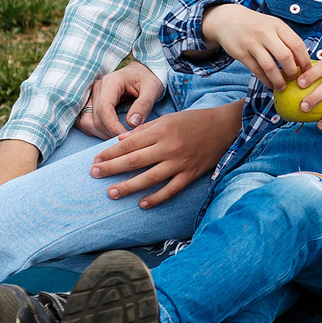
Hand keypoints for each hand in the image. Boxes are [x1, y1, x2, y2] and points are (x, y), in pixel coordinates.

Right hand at [75, 60, 166, 138]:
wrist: (141, 72)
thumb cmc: (148, 79)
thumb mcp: (153, 89)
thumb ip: (144, 105)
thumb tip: (132, 123)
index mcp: (112, 82)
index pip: (104, 108)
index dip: (113, 126)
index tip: (126, 135)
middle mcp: (97, 88)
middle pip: (95, 118)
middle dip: (109, 132)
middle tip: (126, 138)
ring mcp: (92, 95)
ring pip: (86, 121)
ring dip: (100, 133)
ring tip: (118, 136)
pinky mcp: (90, 103)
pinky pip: (85, 121)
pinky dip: (95, 130)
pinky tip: (109, 133)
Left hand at [86, 102, 244, 207]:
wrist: (227, 127)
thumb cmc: (196, 120)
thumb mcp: (169, 119)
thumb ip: (145, 130)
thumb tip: (122, 141)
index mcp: (162, 131)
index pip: (129, 144)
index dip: (110, 153)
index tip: (95, 159)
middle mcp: (169, 147)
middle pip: (134, 161)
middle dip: (111, 168)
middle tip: (94, 174)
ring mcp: (180, 162)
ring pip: (149, 178)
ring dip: (128, 186)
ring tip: (111, 192)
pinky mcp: (191, 174)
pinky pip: (171, 189)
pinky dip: (156, 198)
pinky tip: (142, 204)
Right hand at [202, 4, 313, 90]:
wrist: (229, 20)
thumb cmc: (257, 26)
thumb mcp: (273, 26)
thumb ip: (287, 40)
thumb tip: (304, 62)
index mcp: (278, 26)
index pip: (297, 44)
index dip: (305, 60)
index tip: (308, 71)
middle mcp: (265, 33)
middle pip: (285, 57)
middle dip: (293, 72)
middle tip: (295, 80)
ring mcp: (252, 44)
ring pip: (270, 67)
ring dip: (279, 80)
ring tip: (282, 87)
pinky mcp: (241, 54)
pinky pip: (257, 71)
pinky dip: (266, 80)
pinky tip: (271, 84)